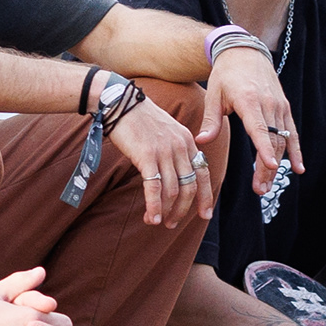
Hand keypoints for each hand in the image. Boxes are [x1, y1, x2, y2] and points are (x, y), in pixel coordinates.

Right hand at [105, 94, 212, 227]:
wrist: (120, 103)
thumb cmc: (139, 119)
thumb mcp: (166, 131)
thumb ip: (175, 150)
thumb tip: (177, 175)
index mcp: (188, 140)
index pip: (203, 173)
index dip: (205, 197)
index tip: (204, 214)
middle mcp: (180, 147)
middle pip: (189, 187)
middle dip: (182, 209)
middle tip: (173, 223)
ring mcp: (164, 151)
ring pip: (172, 191)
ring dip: (166, 211)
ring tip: (158, 222)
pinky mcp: (146, 156)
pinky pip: (154, 187)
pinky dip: (154, 206)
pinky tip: (151, 217)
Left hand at [201, 47, 295, 201]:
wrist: (245, 52)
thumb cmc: (225, 75)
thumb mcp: (213, 94)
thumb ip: (211, 120)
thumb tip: (201, 142)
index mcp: (248, 100)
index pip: (259, 128)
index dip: (264, 148)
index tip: (269, 166)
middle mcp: (268, 104)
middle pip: (272, 140)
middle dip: (267, 168)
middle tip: (259, 190)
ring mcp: (279, 106)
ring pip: (283, 139)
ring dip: (277, 164)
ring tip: (266, 186)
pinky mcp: (284, 107)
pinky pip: (292, 132)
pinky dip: (295, 150)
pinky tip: (297, 168)